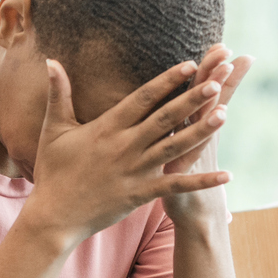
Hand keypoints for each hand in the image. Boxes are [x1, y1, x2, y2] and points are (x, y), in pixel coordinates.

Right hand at [22, 57, 229, 246]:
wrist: (54, 217)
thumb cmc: (53, 172)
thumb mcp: (54, 129)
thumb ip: (58, 94)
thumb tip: (51, 61)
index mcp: (107, 127)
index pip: (143, 98)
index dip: (167, 80)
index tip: (190, 64)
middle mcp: (125, 146)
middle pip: (165, 118)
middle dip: (192, 99)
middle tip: (217, 82)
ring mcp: (135, 171)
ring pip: (175, 147)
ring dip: (201, 131)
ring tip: (225, 114)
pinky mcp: (141, 194)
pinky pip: (176, 185)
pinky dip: (202, 181)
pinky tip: (226, 175)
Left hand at [160, 46, 251, 224]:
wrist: (196, 211)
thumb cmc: (186, 170)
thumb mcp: (186, 136)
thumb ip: (184, 108)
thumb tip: (190, 82)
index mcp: (192, 124)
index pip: (203, 90)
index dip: (211, 69)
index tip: (222, 45)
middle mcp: (198, 138)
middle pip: (206, 105)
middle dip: (216, 82)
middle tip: (228, 58)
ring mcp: (194, 160)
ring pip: (203, 137)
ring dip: (213, 124)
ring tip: (223, 109)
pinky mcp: (184, 184)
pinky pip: (193, 178)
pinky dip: (203, 176)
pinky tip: (212, 170)